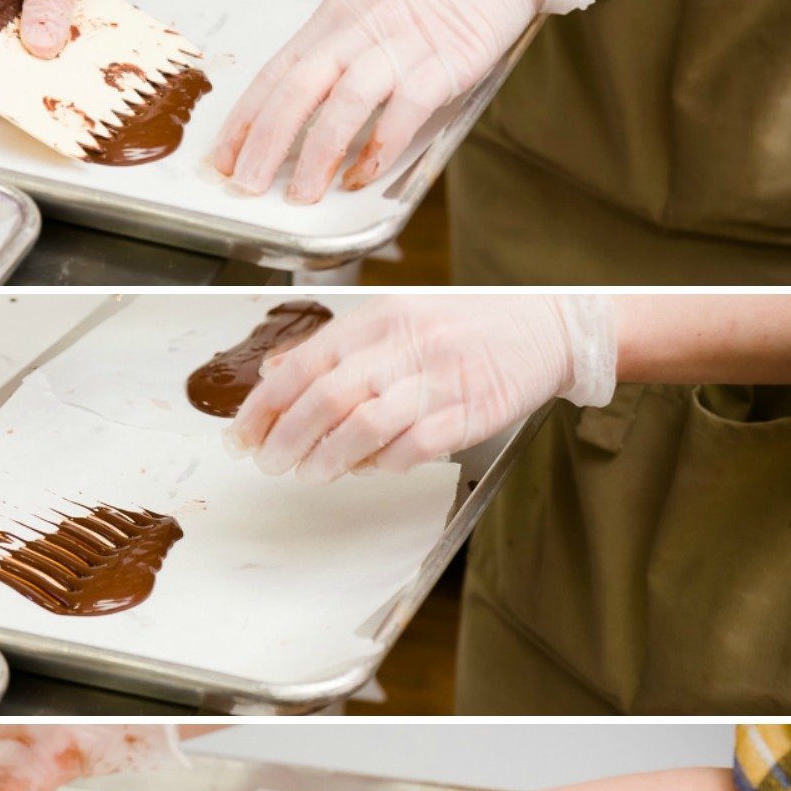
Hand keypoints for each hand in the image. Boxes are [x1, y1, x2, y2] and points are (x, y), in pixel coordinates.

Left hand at [210, 0, 592, 202]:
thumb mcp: (371, 2)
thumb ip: (339, 49)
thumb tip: (304, 106)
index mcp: (336, 15)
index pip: (277, 72)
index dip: (246, 119)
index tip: (224, 158)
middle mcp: (361, 28)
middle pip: (299, 89)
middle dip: (267, 144)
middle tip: (248, 186)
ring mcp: (403, 45)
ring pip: (344, 104)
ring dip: (317, 155)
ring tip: (302, 194)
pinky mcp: (445, 62)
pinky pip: (403, 111)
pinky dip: (378, 148)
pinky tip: (361, 175)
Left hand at [225, 295, 615, 481]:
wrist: (548, 326)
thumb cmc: (466, 325)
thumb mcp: (396, 316)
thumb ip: (337, 346)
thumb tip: (275, 373)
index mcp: (379, 317)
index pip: (304, 363)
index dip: (265, 405)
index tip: (242, 435)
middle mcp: (405, 344)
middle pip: (325, 398)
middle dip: (287, 439)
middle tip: (271, 463)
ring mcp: (438, 380)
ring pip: (364, 426)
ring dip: (328, 459)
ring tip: (312, 474)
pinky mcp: (470, 413)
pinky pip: (413, 447)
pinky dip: (384, 464)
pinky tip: (371, 468)